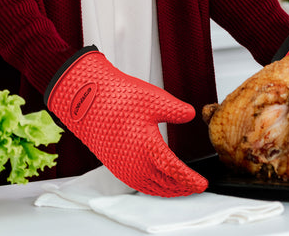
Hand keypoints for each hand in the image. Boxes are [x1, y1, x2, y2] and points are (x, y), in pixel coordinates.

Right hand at [46, 47, 207, 196]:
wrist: (86, 100)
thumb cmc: (118, 98)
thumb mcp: (154, 100)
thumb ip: (176, 110)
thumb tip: (190, 114)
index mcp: (149, 150)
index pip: (175, 172)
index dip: (190, 180)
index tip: (202, 184)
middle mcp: (135, 164)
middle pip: (164, 184)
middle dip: (182, 187)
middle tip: (195, 187)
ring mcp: (123, 167)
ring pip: (150, 187)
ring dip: (166, 190)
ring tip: (180, 187)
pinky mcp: (114, 164)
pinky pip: (137, 184)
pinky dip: (151, 187)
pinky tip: (155, 182)